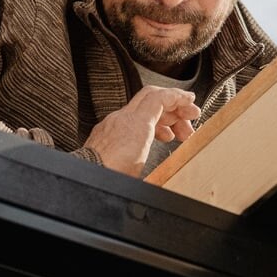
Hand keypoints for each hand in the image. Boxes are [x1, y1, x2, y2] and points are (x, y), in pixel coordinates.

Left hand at [83, 86, 200, 176]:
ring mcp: (112, 124)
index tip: (190, 101)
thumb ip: (165, 159)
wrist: (86, 179)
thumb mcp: (146, 167)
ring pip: (142, 110)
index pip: (159, 97)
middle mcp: (122, 118)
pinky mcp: (105, 133)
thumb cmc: (112, 177)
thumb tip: (178, 164)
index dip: (178, 97)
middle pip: (152, 100)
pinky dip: (147, 125)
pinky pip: (130, 120)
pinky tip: (154, 137)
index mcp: (136, 123)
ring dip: (162, 118)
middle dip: (174, 108)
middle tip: (189, 119)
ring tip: (176, 134)